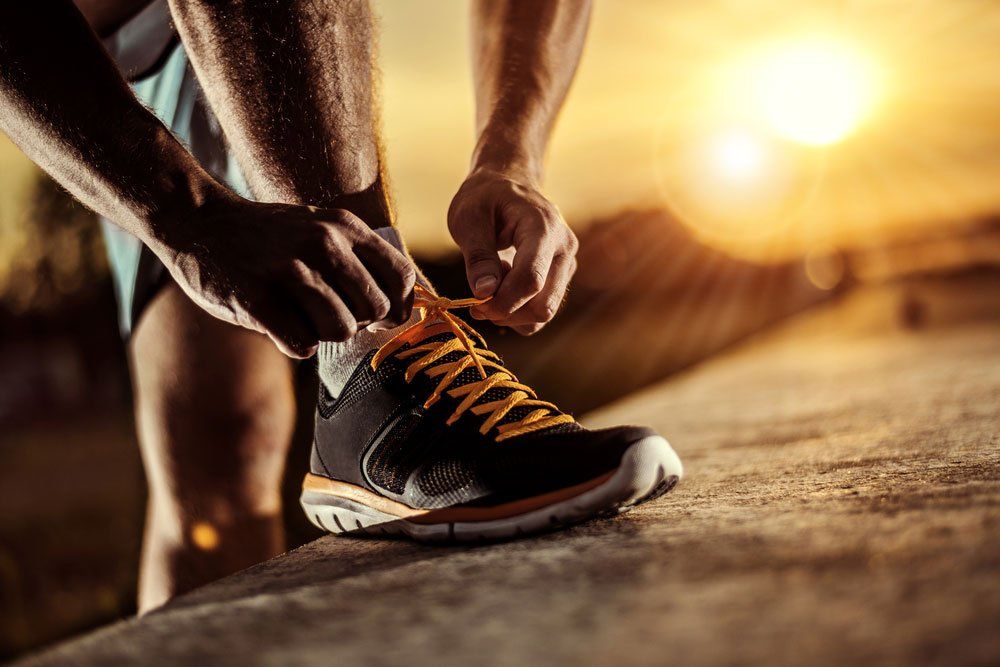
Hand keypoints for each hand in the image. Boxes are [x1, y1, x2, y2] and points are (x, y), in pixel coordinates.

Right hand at [154, 192, 414, 357]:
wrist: (199, 223)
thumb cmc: (271, 238)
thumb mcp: (322, 227)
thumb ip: (359, 259)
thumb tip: (399, 310)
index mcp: (345, 227)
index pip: (401, 277)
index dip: (396, 307)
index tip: (379, 317)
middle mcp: (323, 243)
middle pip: (373, 310)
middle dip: (357, 322)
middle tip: (329, 314)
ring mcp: (289, 270)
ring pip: (341, 330)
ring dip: (323, 333)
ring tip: (301, 316)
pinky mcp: (257, 299)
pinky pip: (302, 345)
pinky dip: (294, 343)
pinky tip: (278, 323)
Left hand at [447, 169, 577, 334]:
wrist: (507, 184)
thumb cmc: (484, 198)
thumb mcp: (468, 217)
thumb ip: (478, 255)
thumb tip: (484, 293)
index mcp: (544, 228)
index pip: (531, 280)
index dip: (502, 302)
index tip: (475, 304)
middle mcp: (564, 248)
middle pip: (543, 305)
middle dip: (507, 313)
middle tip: (478, 301)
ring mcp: (566, 265)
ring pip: (543, 313)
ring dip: (511, 312)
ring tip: (493, 280)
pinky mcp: (561, 277)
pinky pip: (541, 311)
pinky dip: (518, 310)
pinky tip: (504, 285)